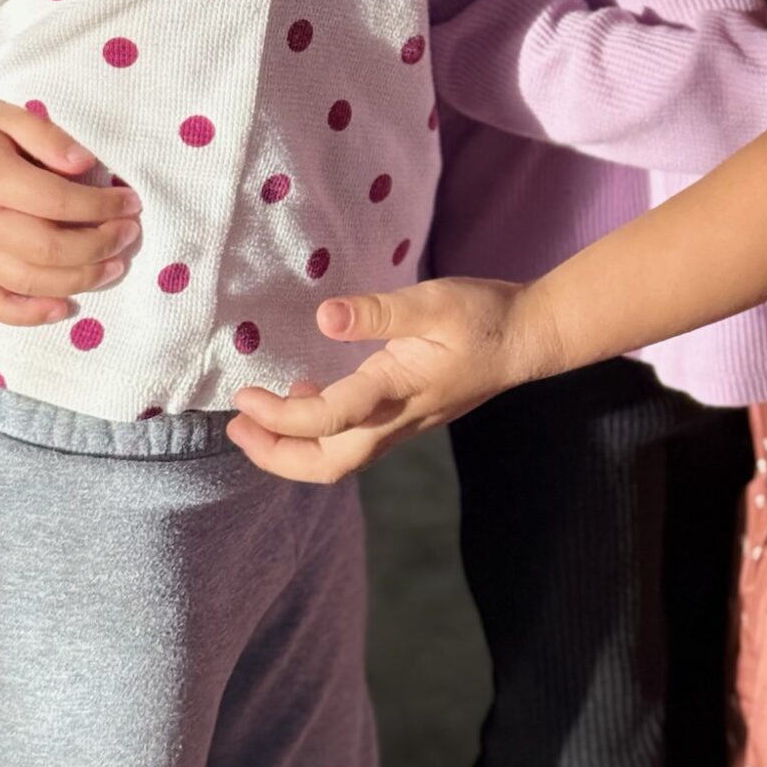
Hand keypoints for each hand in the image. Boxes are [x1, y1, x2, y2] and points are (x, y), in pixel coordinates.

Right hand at [0, 97, 140, 323]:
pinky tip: (65, 309)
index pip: (59, 202)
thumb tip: (86, 164)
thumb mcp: (2, 114)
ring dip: (81, 280)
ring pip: (31, 282)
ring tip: (115, 267)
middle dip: (101, 245)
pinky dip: (31, 314)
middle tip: (130, 234)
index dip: (102, 206)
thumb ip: (46, 135)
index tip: (131, 202)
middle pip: (50, 249)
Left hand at [228, 278, 545, 483]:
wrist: (531, 338)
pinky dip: (320, 432)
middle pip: (328, 465)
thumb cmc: (485, 316)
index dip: (281, 417)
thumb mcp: (433, 302)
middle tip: (235, 426)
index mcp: (397, 391)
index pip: (328, 421)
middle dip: (275, 455)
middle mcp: (397, 419)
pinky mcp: (408, 415)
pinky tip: (310, 391)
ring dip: (293, 449)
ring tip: (258, 420)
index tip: (244, 397)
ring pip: (341, 459)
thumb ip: (379, 311)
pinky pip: (355, 440)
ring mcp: (404, 423)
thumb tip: (325, 317)